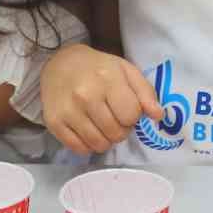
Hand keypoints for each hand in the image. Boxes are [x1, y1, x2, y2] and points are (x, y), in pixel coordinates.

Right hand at [40, 44, 163, 154]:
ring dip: (106, 139)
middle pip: (116, 133)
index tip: (125, 108)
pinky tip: (88, 129)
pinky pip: (79, 149)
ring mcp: (68, 111)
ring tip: (102, 124)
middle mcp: (86, 95)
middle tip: (114, 117)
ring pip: (99, 144)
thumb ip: (145, 92)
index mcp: (107, 79)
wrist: (59, 63)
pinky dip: (88, 144)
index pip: (131, 115)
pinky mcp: (54, 123)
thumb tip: (158, 116)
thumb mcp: (125, 70)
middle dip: (121, 129)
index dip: (132, 115)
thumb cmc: (97, 68)